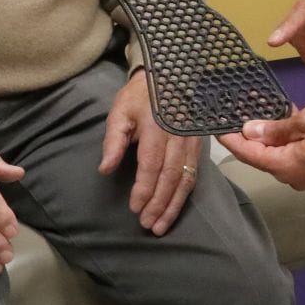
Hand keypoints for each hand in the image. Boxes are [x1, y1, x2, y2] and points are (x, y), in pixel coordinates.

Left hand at [98, 70, 201, 235]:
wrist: (168, 78)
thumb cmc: (139, 97)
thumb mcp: (120, 112)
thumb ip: (113, 141)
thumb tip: (105, 169)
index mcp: (157, 128)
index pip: (152, 165)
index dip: (144, 189)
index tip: (135, 208)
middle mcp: (178, 138)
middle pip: (171, 178)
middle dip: (159, 204)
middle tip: (148, 225)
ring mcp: (191, 143)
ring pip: (185, 180)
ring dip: (173, 206)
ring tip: (161, 226)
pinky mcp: (198, 147)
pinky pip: (194, 175)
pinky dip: (184, 195)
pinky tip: (175, 209)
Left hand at [219, 103, 304, 190]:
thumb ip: (276, 127)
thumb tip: (250, 131)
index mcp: (284, 166)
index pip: (247, 154)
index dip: (229, 140)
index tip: (214, 127)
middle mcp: (291, 176)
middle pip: (260, 155)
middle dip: (247, 134)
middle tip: (235, 111)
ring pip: (278, 154)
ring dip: (268, 134)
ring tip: (258, 108)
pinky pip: (294, 154)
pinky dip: (286, 138)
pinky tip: (283, 118)